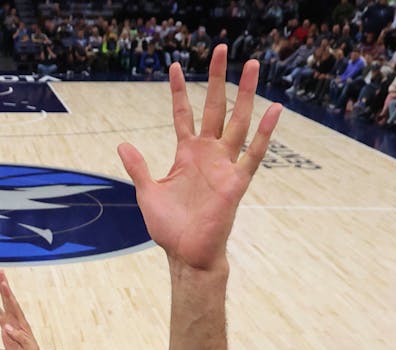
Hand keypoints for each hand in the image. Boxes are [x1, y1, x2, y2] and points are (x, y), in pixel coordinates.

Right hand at [0, 270, 43, 349]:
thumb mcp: (28, 349)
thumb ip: (19, 338)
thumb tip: (6, 327)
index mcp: (22, 324)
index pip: (14, 306)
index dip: (8, 295)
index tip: (4, 283)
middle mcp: (17, 321)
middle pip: (9, 300)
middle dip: (5, 286)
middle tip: (1, 272)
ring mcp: (11, 325)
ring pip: (4, 305)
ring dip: (1, 293)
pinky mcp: (6, 331)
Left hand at [117, 46, 281, 271]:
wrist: (186, 254)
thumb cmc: (170, 227)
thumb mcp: (147, 192)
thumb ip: (138, 167)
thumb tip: (122, 144)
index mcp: (186, 154)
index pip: (183, 114)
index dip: (178, 91)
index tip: (173, 65)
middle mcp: (208, 154)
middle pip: (215, 107)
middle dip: (217, 78)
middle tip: (222, 48)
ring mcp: (224, 165)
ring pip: (238, 122)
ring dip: (246, 94)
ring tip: (252, 65)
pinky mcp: (236, 182)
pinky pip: (254, 154)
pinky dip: (265, 133)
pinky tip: (274, 109)